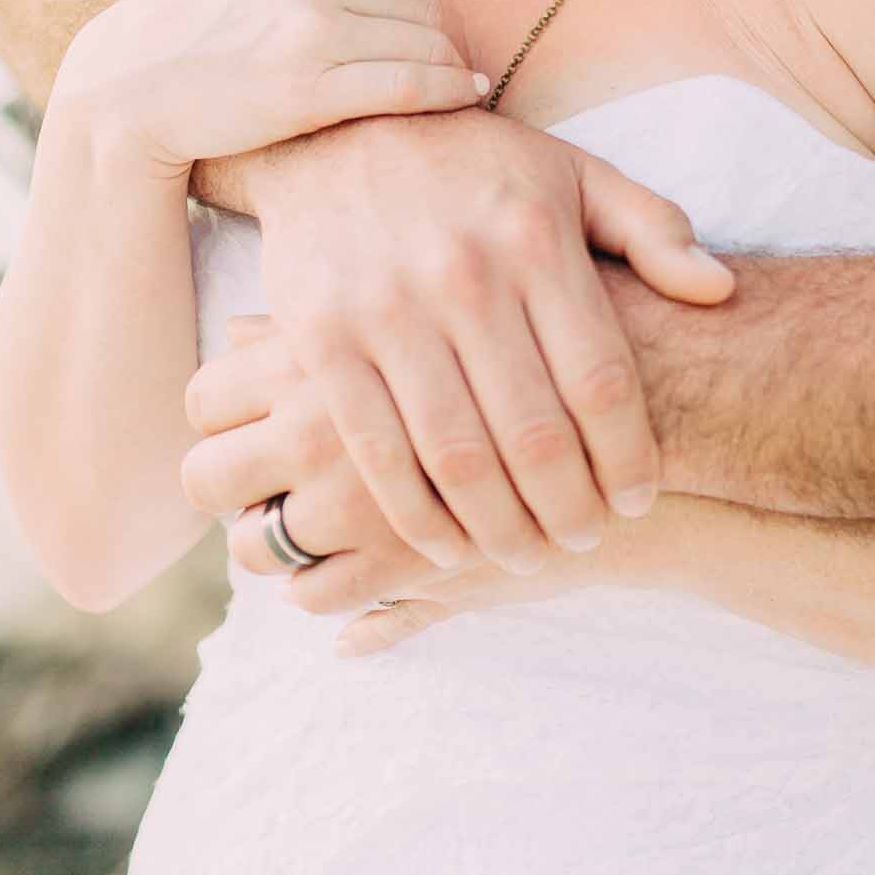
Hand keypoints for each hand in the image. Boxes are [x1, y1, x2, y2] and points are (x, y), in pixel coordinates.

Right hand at [50, 0, 484, 172]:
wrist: (121, 89)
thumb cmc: (199, 29)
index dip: (419, 11)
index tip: (411, 43)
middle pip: (425, 8)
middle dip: (432, 43)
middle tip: (427, 74)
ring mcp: (311, 25)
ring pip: (426, 45)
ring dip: (444, 70)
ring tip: (447, 89)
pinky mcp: (309, 87)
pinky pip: (412, 85)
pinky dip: (449, 92)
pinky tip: (465, 97)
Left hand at [183, 318, 626, 655]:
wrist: (667, 387)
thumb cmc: (560, 314)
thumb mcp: (440, 276)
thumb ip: (345, 294)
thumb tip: (243, 330)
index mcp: (323, 338)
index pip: (207, 394)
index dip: (213, 419)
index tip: (238, 429)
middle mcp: (326, 415)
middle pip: (212, 475)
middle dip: (221, 492)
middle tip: (248, 491)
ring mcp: (363, 493)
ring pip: (259, 547)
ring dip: (265, 552)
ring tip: (294, 539)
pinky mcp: (408, 557)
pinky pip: (323, 596)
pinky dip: (324, 598)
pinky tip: (356, 580)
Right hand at [237, 112, 734, 573]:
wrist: (334, 127)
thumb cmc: (472, 164)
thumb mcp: (572, 173)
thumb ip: (652, 228)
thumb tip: (721, 289)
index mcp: (536, 240)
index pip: (602, 381)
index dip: (628, 459)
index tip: (636, 499)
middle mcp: (464, 276)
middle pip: (536, 436)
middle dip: (569, 511)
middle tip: (584, 541)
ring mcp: (387, 310)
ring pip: (458, 459)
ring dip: (499, 531)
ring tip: (526, 554)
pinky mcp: (321, 338)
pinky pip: (378, 453)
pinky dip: (416, 516)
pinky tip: (447, 545)